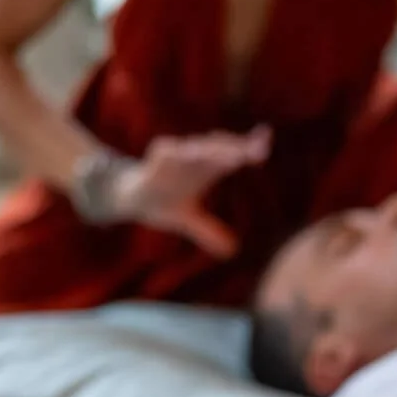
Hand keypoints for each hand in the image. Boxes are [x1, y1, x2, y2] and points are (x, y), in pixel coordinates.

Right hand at [112, 125, 270, 257]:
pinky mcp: (159, 155)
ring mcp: (178, 154)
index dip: (250, 147)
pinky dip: (180, 153)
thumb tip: (232, 251)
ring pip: (199, 150)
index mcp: (207, 167)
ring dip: (216, 151)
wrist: (130, 196)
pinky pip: (171, 152)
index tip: (266, 145)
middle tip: (260, 151)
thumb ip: (209, 231)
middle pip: (221, 150)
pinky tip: (189, 152)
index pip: (233, 153)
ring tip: (235, 157)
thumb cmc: (163, 202)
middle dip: (240, 149)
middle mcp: (196, 157)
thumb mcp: (188, 220)